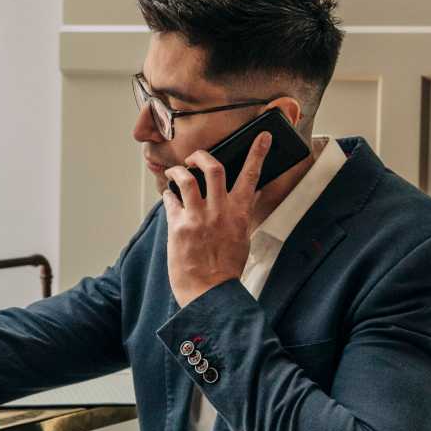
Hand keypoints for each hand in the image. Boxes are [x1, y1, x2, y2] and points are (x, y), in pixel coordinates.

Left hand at [162, 131, 272, 308]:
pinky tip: (168, 197)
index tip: (263, 137)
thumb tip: (247, 196)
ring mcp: (197, 217)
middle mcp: (219, 211)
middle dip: (202, 156)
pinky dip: (168, 195)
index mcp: (239, 214)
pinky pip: (170, 200)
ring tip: (175, 172)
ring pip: (186, 178)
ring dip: (178, 171)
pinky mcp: (178, 226)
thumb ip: (241, 215)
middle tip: (196, 158)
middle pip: (213, 167)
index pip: (251, 176)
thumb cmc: (226, 269)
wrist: (209, 293)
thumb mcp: (242, 238)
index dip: (258, 153)